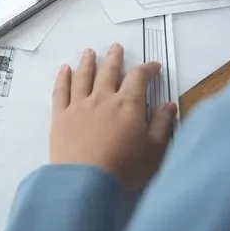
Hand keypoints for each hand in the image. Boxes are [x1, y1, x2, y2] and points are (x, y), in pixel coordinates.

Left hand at [50, 44, 176, 191]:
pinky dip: (63, 78)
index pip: (139, 78)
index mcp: (128, 104)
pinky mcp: (60, 116)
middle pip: (108, 71)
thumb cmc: (124, 168)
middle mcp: (102, 98)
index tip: (153, 67)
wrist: (85, 182)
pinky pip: (61, 91)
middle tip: (116, 47)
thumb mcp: (154, 150)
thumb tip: (169, 105)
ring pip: (84, 76)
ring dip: (88, 62)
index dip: (147, 69)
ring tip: (89, 52)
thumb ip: (162, 125)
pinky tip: (64, 70)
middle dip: (114, 58)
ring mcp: (79, 105)